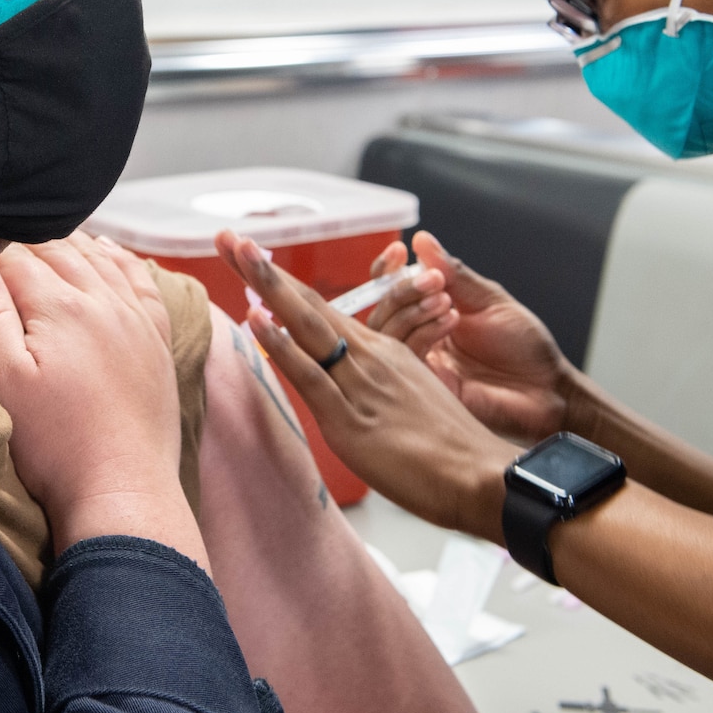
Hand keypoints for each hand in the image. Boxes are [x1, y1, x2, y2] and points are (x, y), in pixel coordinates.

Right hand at [0, 233, 205, 564]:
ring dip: (72, 242)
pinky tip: (109, 253)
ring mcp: (136, 320)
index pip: (17, 256)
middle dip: (27, 237)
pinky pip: (142, 282)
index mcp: (62, 307)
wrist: (123, 490)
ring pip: (101, 260)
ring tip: (46, 232)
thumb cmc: (57, 446)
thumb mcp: (3, 383)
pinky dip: (123, 260)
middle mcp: (104, 302)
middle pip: (60, 251)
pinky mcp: (156, 342)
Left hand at [215, 230, 517, 539]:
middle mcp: (368, 356)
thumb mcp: (409, 400)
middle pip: (308, 304)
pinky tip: (256, 321)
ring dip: (269, 286)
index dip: (284, 284)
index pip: (322, 309)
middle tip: (231, 237)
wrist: (481, 475)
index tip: (253, 258)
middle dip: (264, 270)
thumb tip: (342, 390)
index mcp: (381, 351)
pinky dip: (283, 346)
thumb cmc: (449, 448)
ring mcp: (359, 383)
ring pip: (306, 326)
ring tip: (238, 251)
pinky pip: (312, 376)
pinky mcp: (351, 419)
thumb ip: (374, 388)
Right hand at [368, 230, 575, 443]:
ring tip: (447, 301)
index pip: (390, 290)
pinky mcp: (426, 385)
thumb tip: (422, 240)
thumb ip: (453, 273)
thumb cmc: (523, 344)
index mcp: (429, 313)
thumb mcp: (488, 298)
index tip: (398, 252)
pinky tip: (450, 321)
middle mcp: (419, 336)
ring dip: (412, 309)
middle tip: (434, 281)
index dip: (386, 271)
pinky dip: (423, 331)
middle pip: (381, 310)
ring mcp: (420, 362)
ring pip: (386, 332)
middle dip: (402, 289)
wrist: (547, 387)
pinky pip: (406, 355)